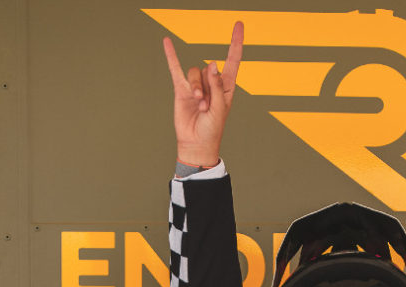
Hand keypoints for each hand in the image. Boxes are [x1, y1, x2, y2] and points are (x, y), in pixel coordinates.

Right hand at [163, 20, 242, 167]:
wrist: (196, 144)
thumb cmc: (212, 129)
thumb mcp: (220, 109)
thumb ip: (217, 87)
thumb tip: (212, 64)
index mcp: (226, 86)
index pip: (233, 59)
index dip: (235, 42)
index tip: (238, 24)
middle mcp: (211, 83)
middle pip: (208, 70)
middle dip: (207, 89)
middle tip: (206, 107)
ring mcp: (196, 85)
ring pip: (194, 73)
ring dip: (196, 89)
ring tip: (198, 106)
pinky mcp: (182, 89)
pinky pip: (176, 68)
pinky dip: (171, 55)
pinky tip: (167, 41)